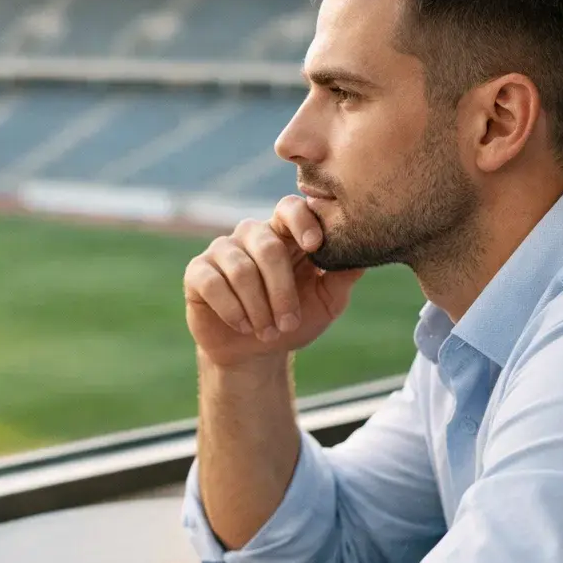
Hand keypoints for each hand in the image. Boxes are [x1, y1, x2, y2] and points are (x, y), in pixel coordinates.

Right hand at [184, 196, 365, 368]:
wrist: (254, 353)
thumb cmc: (292, 321)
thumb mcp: (326, 302)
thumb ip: (342, 276)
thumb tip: (365, 254)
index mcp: (284, 234)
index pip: (290, 208)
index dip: (302, 221)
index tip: (314, 247)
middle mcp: (251, 235)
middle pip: (268, 246)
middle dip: (282, 290)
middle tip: (289, 322)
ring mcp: (222, 251)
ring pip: (241, 269)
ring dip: (259, 307)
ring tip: (268, 332)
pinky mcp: (197, 272)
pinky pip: (213, 283)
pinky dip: (232, 309)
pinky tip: (243, 326)